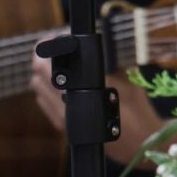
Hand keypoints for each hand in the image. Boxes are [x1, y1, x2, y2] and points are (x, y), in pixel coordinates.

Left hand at [29, 53, 176, 168]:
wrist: (139, 140)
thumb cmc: (135, 107)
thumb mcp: (123, 74)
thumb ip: (103, 59)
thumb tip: (90, 44)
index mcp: (78, 89)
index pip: (46, 64)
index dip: (49, 44)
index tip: (57, 36)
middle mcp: (64, 104)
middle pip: (37, 73)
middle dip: (43, 57)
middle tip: (55, 47)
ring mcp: (61, 118)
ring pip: (38, 88)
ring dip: (43, 74)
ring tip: (59, 65)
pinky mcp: (63, 127)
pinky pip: (44, 104)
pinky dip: (47, 91)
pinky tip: (62, 85)